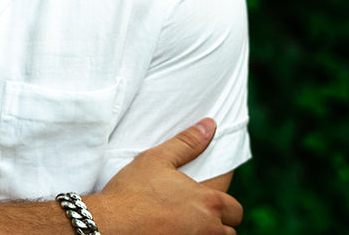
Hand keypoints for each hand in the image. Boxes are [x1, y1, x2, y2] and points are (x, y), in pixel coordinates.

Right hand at [92, 119, 243, 234]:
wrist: (113, 225)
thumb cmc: (134, 190)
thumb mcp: (158, 159)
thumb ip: (187, 143)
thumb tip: (209, 125)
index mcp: (208, 202)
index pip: (235, 209)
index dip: (225, 202)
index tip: (210, 195)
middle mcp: (209, 229)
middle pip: (229, 230)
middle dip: (218, 220)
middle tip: (196, 208)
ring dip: (206, 232)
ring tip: (185, 220)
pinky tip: (173, 229)